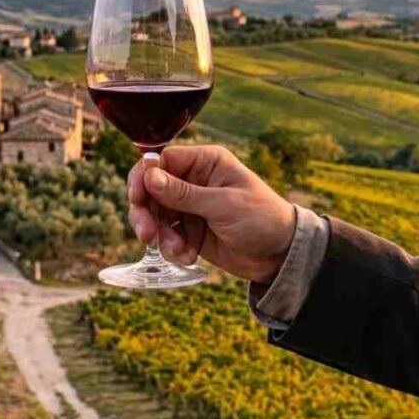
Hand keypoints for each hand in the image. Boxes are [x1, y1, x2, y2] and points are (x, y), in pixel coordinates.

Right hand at [127, 145, 296, 283]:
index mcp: (205, 162)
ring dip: (160, 234)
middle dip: (146, 212)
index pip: (162, 160)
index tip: (136, 198)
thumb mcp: (223, 205)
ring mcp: (190, 206)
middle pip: (151, 189)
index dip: (144, 177)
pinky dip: (171, 247)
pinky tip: (187, 257)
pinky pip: (167, 235)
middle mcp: (193, 180)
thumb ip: (184, 193)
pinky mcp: (189, 229)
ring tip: (176, 251)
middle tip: (146, 234)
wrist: (281, 255)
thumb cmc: (262, 219)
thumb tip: (149, 176)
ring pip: (156, 214)